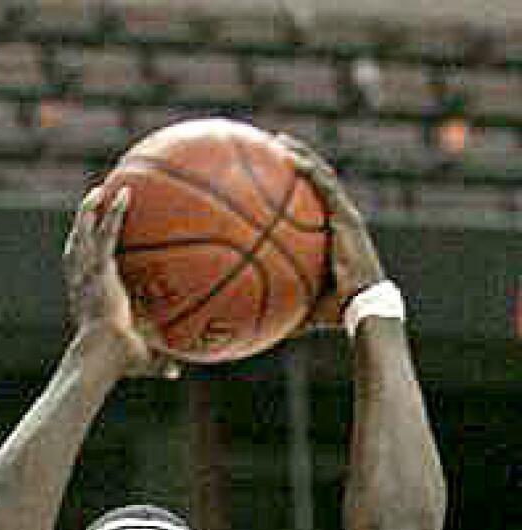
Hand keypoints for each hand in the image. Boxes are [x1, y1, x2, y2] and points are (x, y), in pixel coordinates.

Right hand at [64, 182, 179, 378]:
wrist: (101, 356)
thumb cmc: (116, 363)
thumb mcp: (139, 359)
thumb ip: (158, 360)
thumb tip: (176, 372)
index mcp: (87, 301)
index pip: (81, 274)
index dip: (82, 259)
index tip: (89, 247)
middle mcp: (82, 284)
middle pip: (76, 248)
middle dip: (81, 226)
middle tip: (91, 206)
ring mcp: (88, 275)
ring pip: (83, 235)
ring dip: (89, 211)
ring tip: (100, 190)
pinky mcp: (99, 269)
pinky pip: (106, 234)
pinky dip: (114, 212)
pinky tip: (125, 193)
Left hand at [276, 134, 384, 325]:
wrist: (361, 308)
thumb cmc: (332, 312)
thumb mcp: (298, 303)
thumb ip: (275, 299)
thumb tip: (240, 316)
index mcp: (330, 233)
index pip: (311, 201)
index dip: (293, 184)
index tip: (271, 172)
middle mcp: (339, 218)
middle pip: (315, 180)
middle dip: (295, 160)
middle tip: (270, 146)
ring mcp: (344, 214)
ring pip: (320, 174)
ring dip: (300, 154)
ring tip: (277, 139)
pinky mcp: (346, 216)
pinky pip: (323, 185)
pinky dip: (307, 169)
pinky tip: (287, 158)